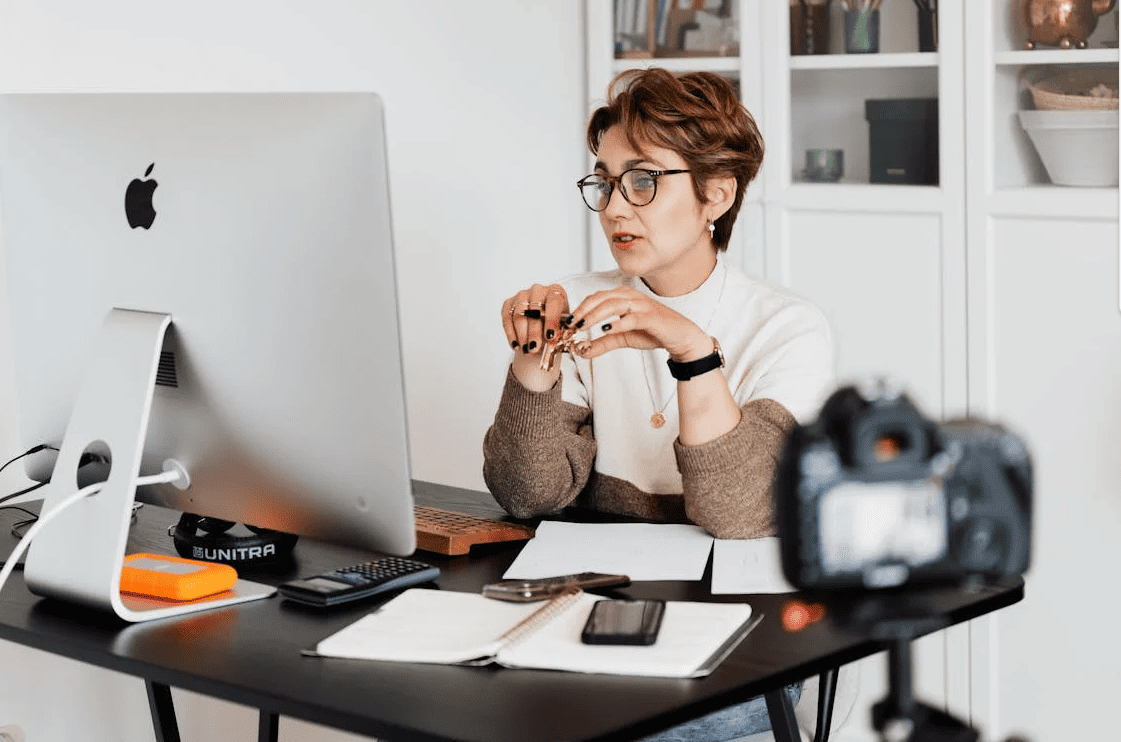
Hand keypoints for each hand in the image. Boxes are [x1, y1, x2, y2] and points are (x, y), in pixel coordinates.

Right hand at [501, 283, 569, 389]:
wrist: (542, 327)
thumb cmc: (555, 326)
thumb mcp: (562, 328)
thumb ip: (560, 331)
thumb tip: (553, 340)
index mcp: (556, 291)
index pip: (553, 302)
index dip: (551, 320)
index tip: (550, 336)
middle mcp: (538, 289)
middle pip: (534, 310)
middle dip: (534, 332)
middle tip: (534, 348)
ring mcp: (522, 295)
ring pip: (519, 315)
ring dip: (522, 335)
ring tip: (526, 349)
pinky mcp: (509, 303)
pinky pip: (507, 318)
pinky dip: (511, 333)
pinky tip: (516, 345)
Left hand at [568, 287, 711, 361]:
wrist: (681, 338)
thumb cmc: (653, 333)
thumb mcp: (622, 338)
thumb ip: (602, 343)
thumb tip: (581, 351)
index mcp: (622, 297)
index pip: (595, 297)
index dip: (579, 309)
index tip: (567, 323)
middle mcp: (631, 296)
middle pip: (601, 298)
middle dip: (583, 310)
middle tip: (570, 324)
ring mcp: (642, 305)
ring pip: (613, 304)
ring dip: (595, 315)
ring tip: (582, 326)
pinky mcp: (652, 317)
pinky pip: (632, 317)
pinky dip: (617, 323)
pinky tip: (605, 330)